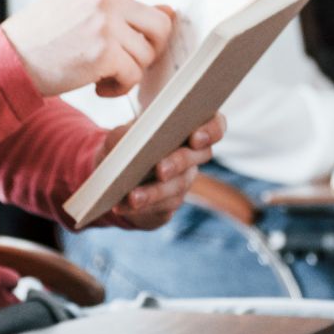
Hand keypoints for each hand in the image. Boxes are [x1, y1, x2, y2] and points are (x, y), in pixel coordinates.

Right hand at [1, 0, 225, 97]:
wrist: (8, 59)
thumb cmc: (45, 36)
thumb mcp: (81, 8)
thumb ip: (121, 6)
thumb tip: (166, 12)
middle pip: (162, 22)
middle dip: (150, 47)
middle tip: (122, 60)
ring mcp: (106, 22)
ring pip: (148, 52)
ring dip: (130, 70)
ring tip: (101, 72)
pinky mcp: (103, 52)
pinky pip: (132, 74)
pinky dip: (118, 87)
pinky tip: (96, 85)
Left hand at [99, 113, 224, 229]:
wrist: (118, 174)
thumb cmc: (126, 144)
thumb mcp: (122, 134)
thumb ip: (127, 134)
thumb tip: (128, 143)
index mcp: (189, 128)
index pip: (215, 126)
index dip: (210, 132)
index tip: (195, 138)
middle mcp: (194, 154)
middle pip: (198, 157)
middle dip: (178, 163)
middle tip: (161, 170)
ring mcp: (184, 180)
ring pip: (178, 186)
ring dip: (154, 193)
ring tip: (133, 197)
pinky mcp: (171, 203)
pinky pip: (162, 207)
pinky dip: (141, 206)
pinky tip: (122, 206)